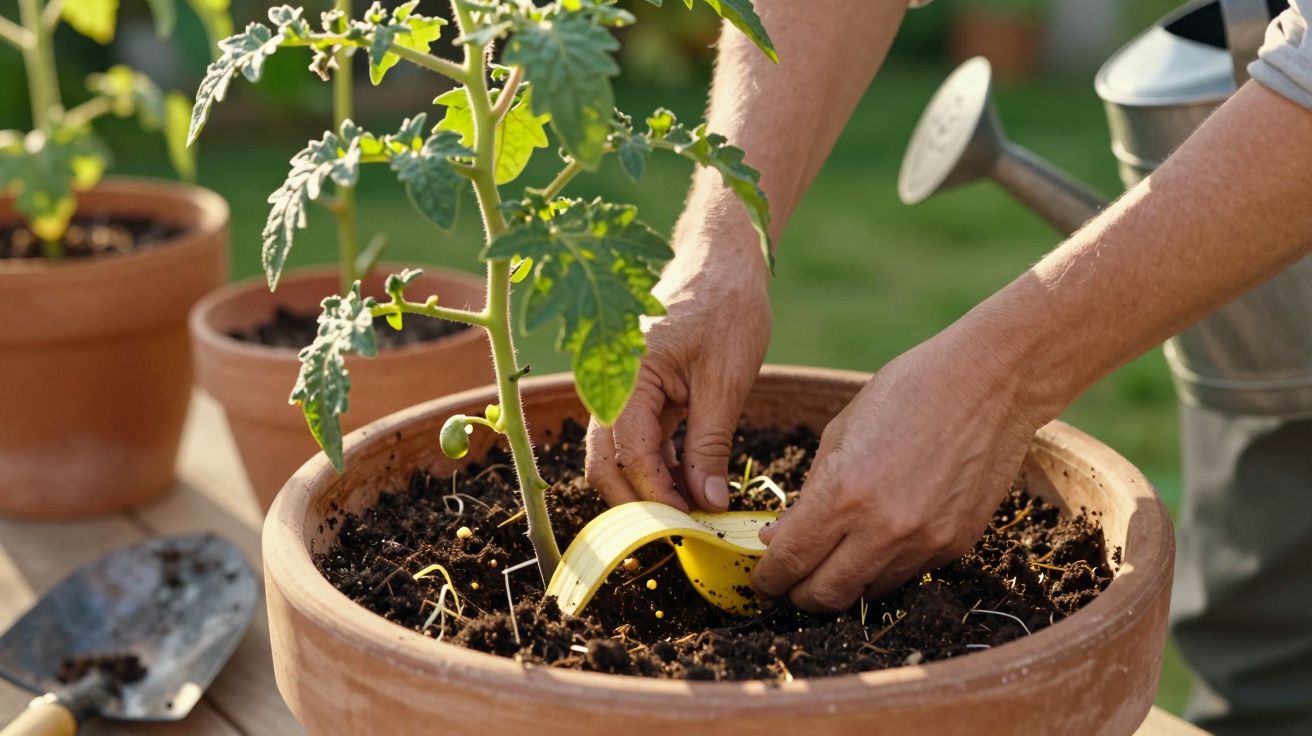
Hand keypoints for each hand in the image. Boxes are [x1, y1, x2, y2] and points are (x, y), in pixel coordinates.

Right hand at [585, 236, 770, 512]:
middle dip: (640, 503)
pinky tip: (693, 486)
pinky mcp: (640, 393)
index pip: (628, 453)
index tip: (688, 527)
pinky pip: (639, 441)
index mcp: (625, 375)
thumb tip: (706, 503)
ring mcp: (622, 390)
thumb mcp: (726, 379)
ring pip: (620, 456)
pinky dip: (660, 468)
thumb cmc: (726, 304)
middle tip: (684, 532)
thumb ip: (710, 444)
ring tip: (694, 514)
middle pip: (607, 463)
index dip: (656, 496)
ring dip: (651, 489)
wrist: (723, 257)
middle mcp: (611, 384)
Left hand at [750, 317, 1054, 612]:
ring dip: (844, 582)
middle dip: (799, 594)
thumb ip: (810, 492)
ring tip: (835, 558)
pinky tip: (880, 539)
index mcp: (844, 493)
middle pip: (824, 596)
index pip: (790, 561)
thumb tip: (780, 537)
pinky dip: (885, 566)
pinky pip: (908, 574)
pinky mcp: (955, 546)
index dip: (768, 578)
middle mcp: (884, 529)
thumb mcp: (840, 432)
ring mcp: (924, 543)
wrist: (990, 383)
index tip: (762, 579)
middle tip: (790, 582)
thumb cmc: (908, 392)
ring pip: (867, 592)